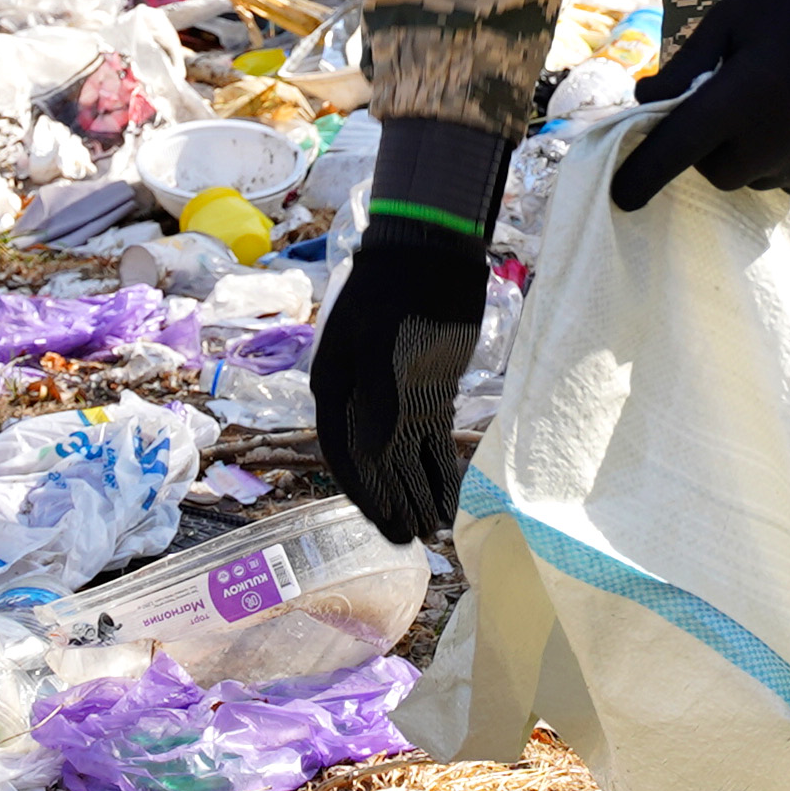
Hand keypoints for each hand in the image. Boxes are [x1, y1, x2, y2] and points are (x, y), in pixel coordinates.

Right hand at [314, 183, 493, 548]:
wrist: (431, 248)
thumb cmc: (396, 291)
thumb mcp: (382, 341)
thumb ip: (381, 398)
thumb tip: (382, 452)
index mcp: (337, 387)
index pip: (345, 453)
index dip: (364, 493)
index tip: (385, 524)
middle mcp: (363, 398)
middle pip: (376, 463)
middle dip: (394, 502)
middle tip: (413, 542)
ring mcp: (399, 394)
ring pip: (407, 456)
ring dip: (418, 491)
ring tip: (433, 532)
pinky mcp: (431, 388)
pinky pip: (433, 438)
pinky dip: (441, 467)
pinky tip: (452, 496)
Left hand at [611, 0, 789, 209]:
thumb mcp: (729, 19)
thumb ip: (685, 68)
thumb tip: (646, 104)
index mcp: (747, 93)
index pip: (680, 148)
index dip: (644, 175)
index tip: (622, 194)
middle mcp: (783, 134)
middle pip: (720, 174)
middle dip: (708, 152)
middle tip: (722, 113)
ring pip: (759, 180)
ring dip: (749, 157)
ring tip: (768, 111)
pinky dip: (785, 162)